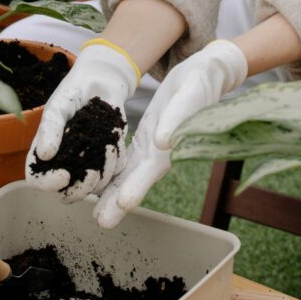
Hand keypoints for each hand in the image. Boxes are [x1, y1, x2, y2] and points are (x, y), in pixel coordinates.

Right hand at [26, 41, 138, 201]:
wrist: (102, 82)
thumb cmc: (73, 92)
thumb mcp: (59, 106)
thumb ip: (50, 128)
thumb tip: (44, 155)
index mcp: (45, 153)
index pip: (37, 180)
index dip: (48, 184)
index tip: (64, 175)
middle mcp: (65, 163)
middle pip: (66, 194)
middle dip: (80, 189)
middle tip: (93, 173)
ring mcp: (87, 164)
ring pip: (93, 188)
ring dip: (103, 174)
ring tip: (108, 147)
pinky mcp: (108, 160)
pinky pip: (114, 173)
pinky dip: (116, 162)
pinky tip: (115, 143)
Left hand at [92, 39, 247, 227]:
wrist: (204, 76)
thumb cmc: (199, 85)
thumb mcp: (189, 96)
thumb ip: (177, 120)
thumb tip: (163, 143)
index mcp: (172, 144)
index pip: (152, 169)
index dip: (137, 186)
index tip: (124, 205)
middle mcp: (161, 152)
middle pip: (137, 179)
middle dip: (119, 201)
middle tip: (101, 223)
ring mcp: (152, 148)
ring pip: (129, 174)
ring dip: (113, 193)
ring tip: (96, 214)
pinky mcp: (145, 140)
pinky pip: (127, 161)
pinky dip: (113, 174)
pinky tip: (98, 184)